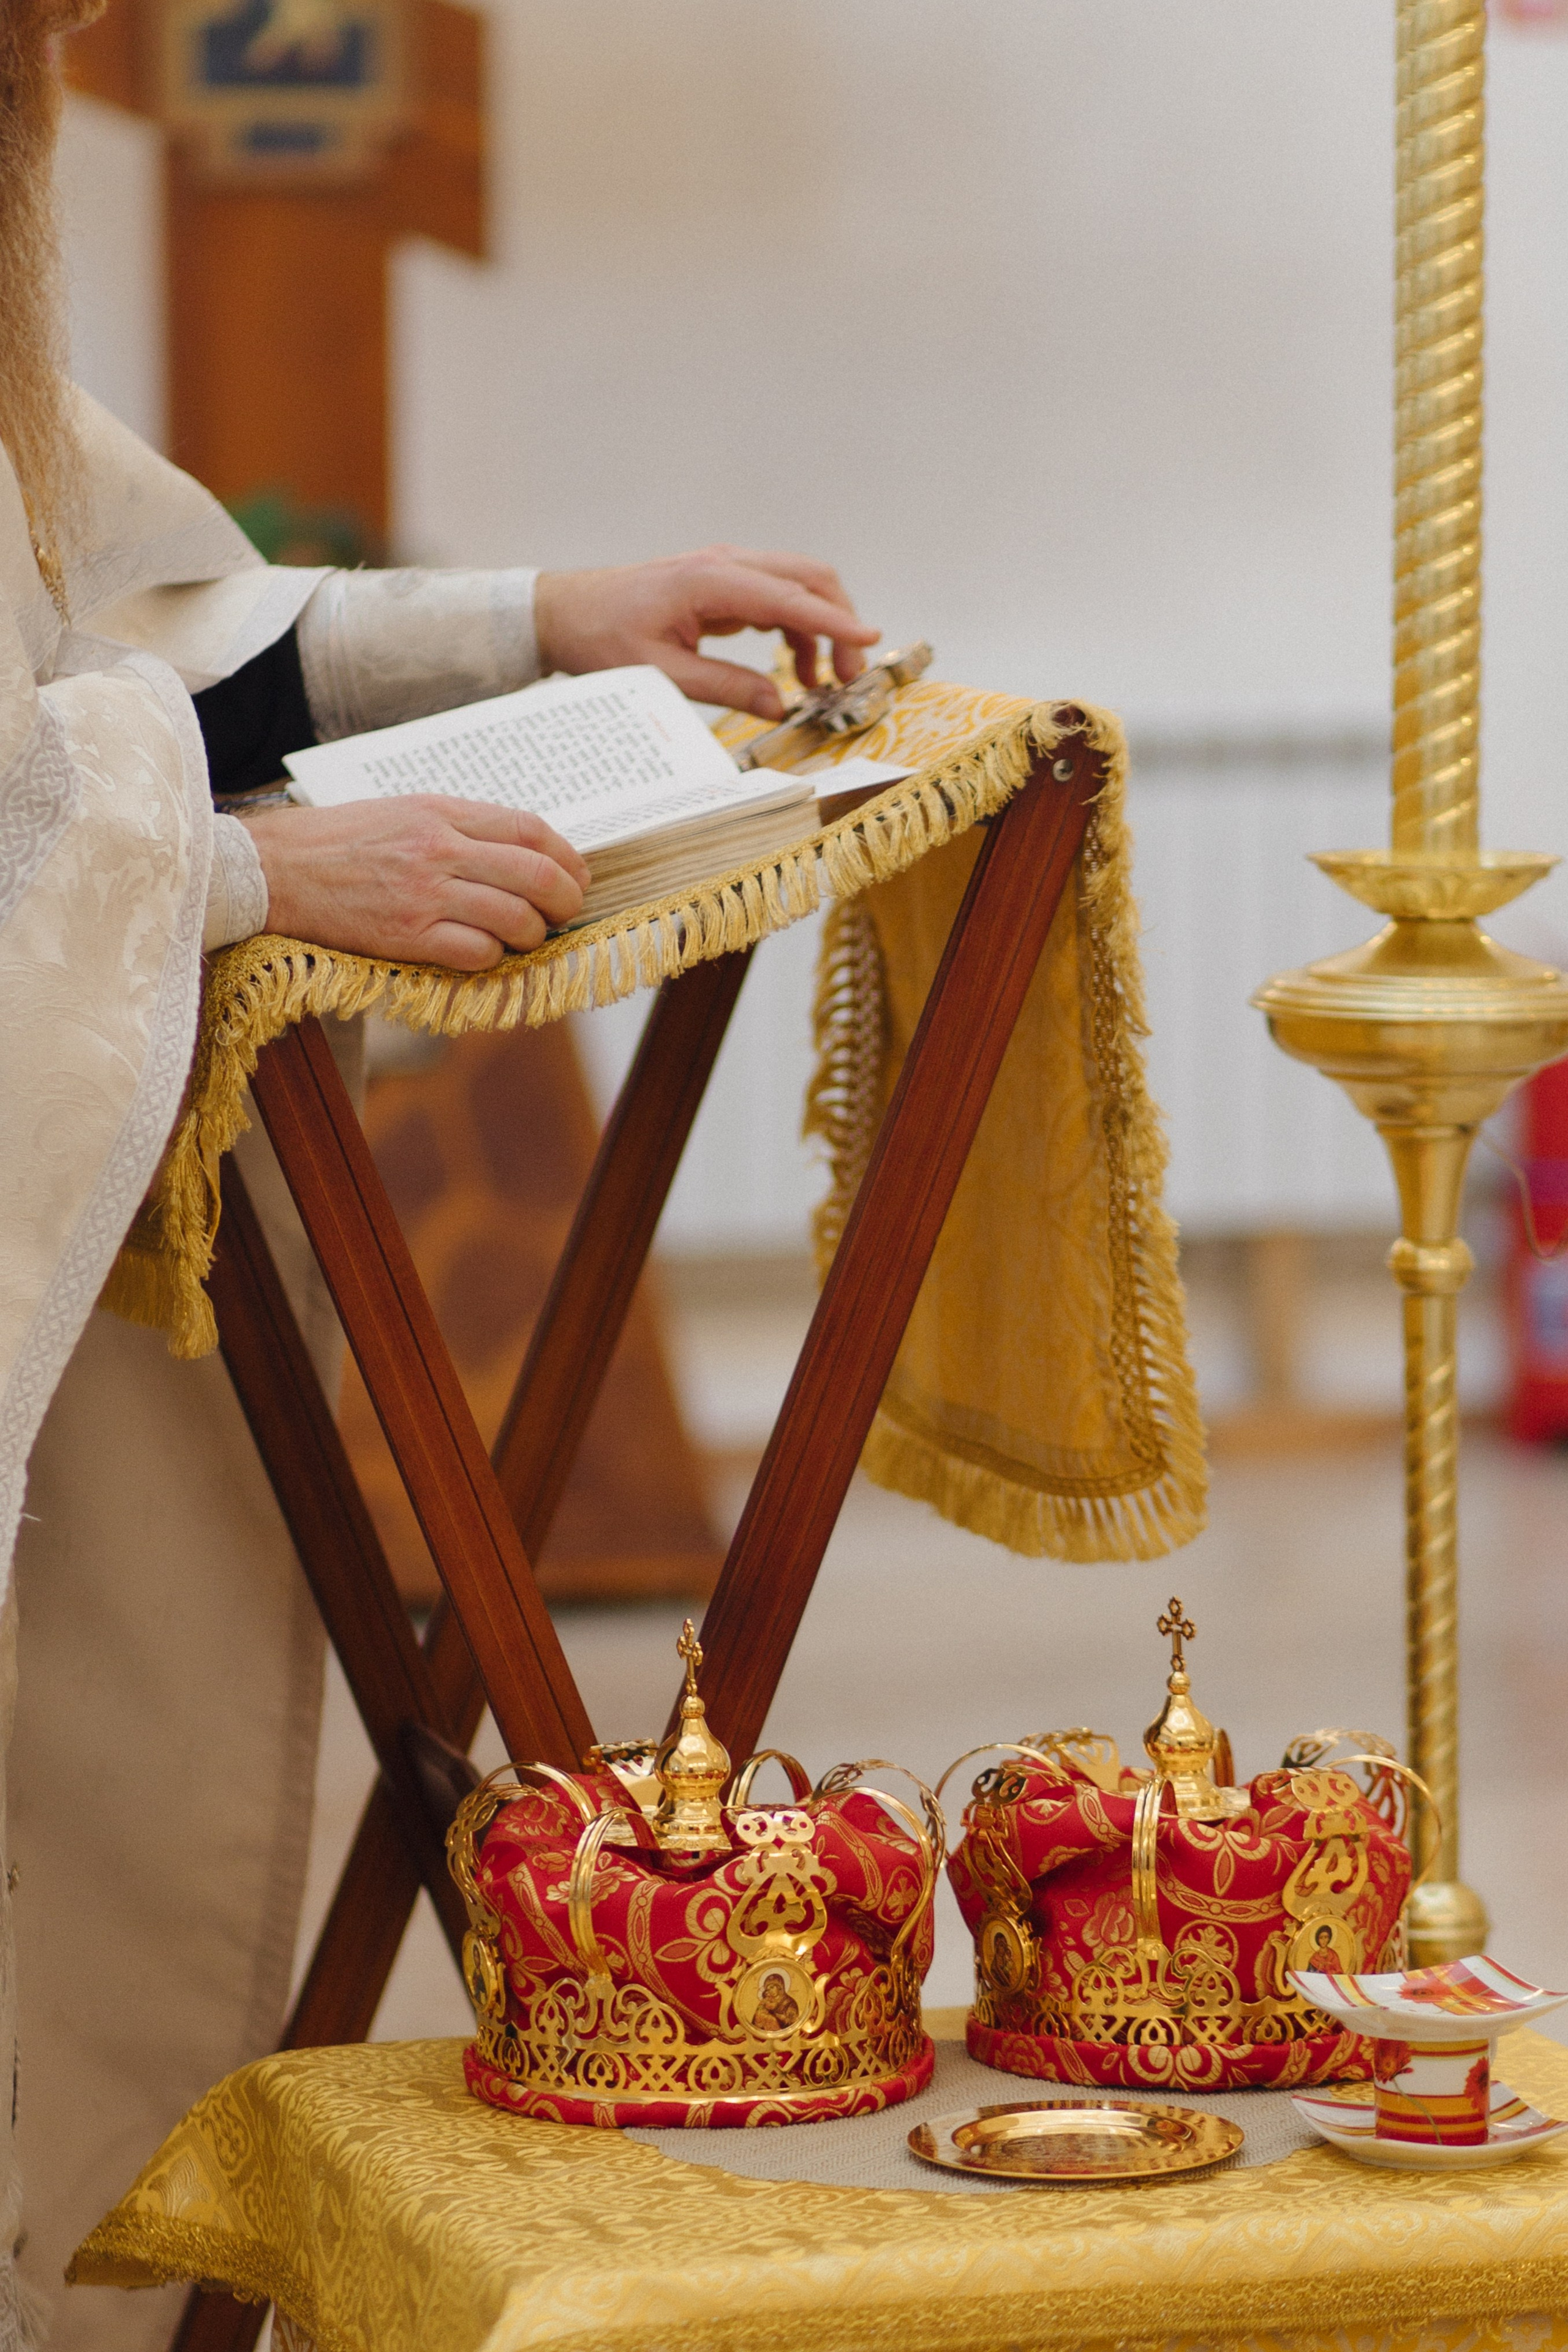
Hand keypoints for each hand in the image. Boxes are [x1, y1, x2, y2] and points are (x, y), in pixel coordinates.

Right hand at [242, 796, 590, 971]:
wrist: (273, 869)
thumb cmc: (338, 841)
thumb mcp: (404, 811)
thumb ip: (461, 826)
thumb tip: (520, 851)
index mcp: (441, 812)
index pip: (529, 829)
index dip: (567, 857)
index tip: (577, 875)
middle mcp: (438, 849)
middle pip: (534, 874)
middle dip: (566, 899)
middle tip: (567, 912)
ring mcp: (423, 895)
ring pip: (514, 918)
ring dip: (532, 934)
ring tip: (526, 937)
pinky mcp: (405, 936)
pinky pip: (476, 952)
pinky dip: (493, 957)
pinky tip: (484, 952)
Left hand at [533, 546, 879, 720]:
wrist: (563, 611)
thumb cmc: (601, 637)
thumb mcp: (661, 673)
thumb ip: (725, 688)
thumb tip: (777, 705)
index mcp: (710, 581)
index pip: (790, 597)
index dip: (835, 622)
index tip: (869, 641)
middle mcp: (725, 564)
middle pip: (808, 578)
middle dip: (838, 623)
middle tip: (848, 677)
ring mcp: (725, 568)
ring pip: (797, 585)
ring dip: (820, 628)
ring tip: (822, 683)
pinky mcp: (723, 583)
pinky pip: (776, 596)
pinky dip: (797, 627)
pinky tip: (793, 668)